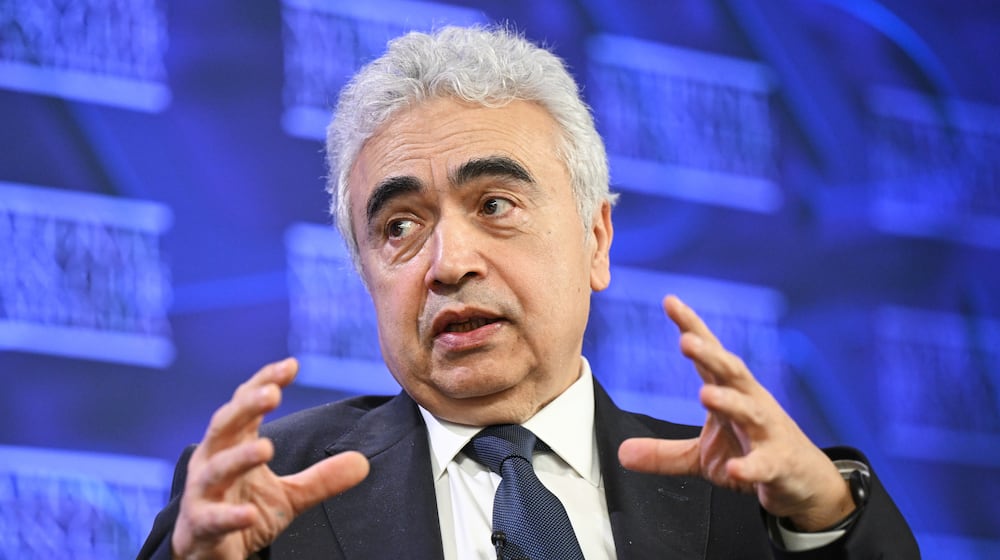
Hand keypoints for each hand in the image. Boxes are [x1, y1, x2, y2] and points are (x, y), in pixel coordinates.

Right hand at [171, 358, 369, 558]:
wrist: (209, 554)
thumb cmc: (242, 510)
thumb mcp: (288, 496)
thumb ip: (321, 478)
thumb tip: (363, 463)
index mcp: (232, 444)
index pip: (246, 405)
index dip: (265, 382)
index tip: (291, 365)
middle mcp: (212, 460)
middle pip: (224, 424)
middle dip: (246, 407)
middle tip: (272, 393)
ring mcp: (202, 492)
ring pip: (216, 468)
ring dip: (239, 456)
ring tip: (265, 447)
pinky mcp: (200, 525)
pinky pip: (212, 518)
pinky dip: (230, 516)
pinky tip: (249, 514)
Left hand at [618, 296, 853, 530]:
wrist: (805, 482)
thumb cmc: (755, 453)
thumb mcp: (703, 456)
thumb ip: (664, 453)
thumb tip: (622, 453)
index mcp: (732, 393)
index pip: (710, 356)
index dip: (692, 328)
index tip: (671, 302)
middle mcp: (751, 403)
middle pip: (732, 372)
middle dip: (711, 355)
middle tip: (687, 341)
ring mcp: (768, 432)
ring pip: (750, 410)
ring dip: (729, 400)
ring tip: (707, 395)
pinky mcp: (778, 464)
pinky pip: (764, 464)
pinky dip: (750, 466)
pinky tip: (736, 469)